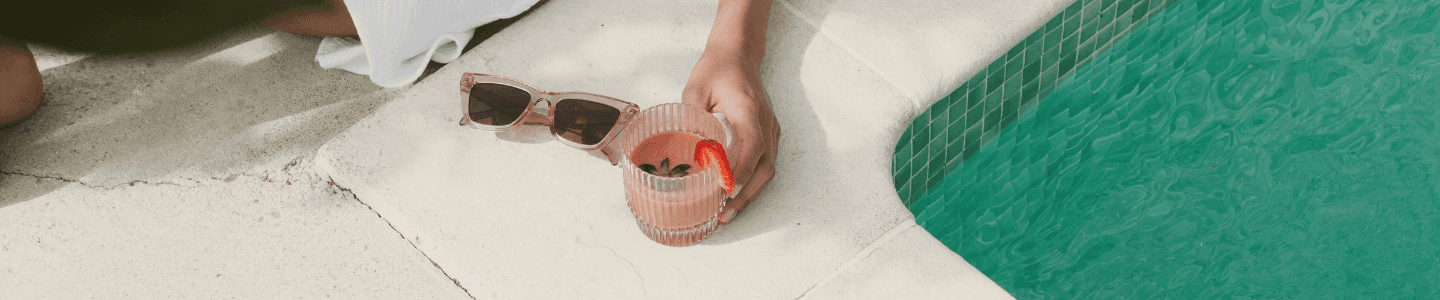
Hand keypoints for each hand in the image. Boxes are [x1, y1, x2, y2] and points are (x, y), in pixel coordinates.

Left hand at [681, 52, 779, 224]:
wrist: (738, 54)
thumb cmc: (716, 69)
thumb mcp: (695, 89)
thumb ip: (691, 119)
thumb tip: (682, 152)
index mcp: (748, 111)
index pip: (752, 147)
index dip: (741, 172)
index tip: (725, 191)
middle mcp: (765, 122)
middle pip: (764, 167)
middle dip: (745, 195)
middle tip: (724, 215)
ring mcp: (770, 129)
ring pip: (767, 169)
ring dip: (750, 193)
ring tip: (728, 213)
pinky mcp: (768, 133)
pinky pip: (765, 162)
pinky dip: (751, 182)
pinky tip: (734, 194)